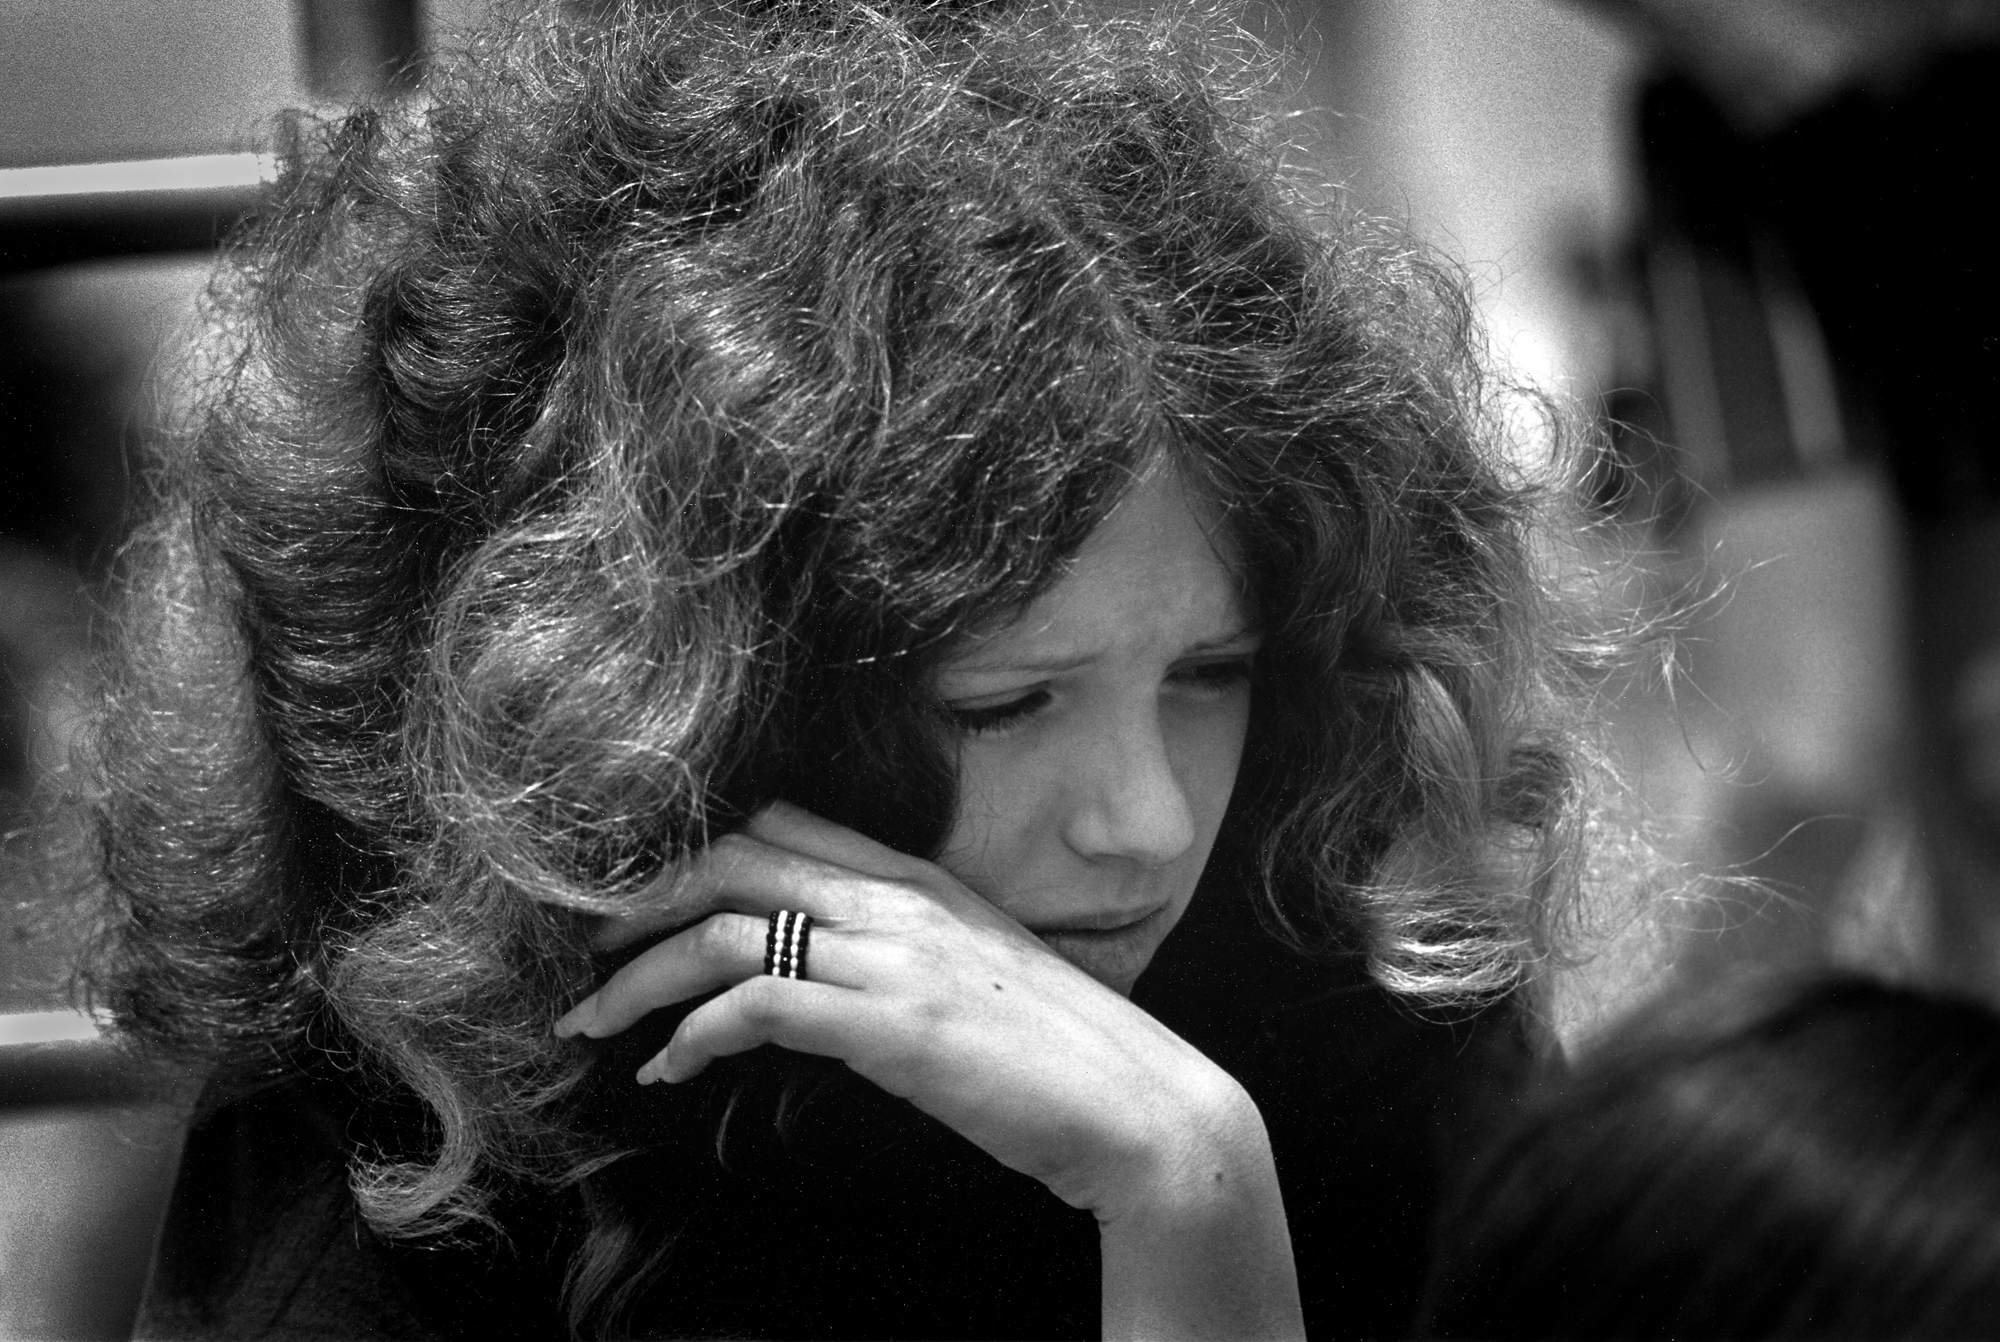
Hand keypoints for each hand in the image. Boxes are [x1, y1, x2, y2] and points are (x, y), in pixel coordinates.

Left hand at [555, 801, 1254, 1220]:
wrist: (1140, 1109)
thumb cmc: (1063, 1056)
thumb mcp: (979, 974)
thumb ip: (907, 951)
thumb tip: (829, 973)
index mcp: (920, 877)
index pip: (782, 823)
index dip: (694, 850)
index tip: (642, 899)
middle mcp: (900, 897)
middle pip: (732, 858)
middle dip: (641, 900)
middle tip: (590, 950)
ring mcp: (896, 955)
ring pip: (724, 928)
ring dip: (638, 976)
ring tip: (591, 1022)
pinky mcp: (890, 1024)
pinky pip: (755, 1004)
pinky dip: (692, 1034)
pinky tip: (669, 1069)